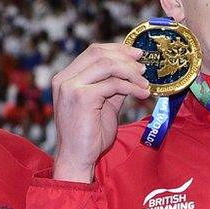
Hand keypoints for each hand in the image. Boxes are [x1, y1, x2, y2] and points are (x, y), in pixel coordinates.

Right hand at [51, 43, 150, 182]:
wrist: (77, 159)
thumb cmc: (89, 136)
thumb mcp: (103, 104)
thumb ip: (113, 86)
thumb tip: (132, 70)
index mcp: (65, 78)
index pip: (92, 52)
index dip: (116, 49)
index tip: (136, 54)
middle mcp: (64, 79)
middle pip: (98, 53)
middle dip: (125, 56)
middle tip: (143, 66)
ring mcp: (70, 87)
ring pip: (107, 65)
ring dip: (131, 72)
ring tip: (145, 81)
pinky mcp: (81, 97)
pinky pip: (113, 84)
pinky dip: (131, 87)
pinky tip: (142, 93)